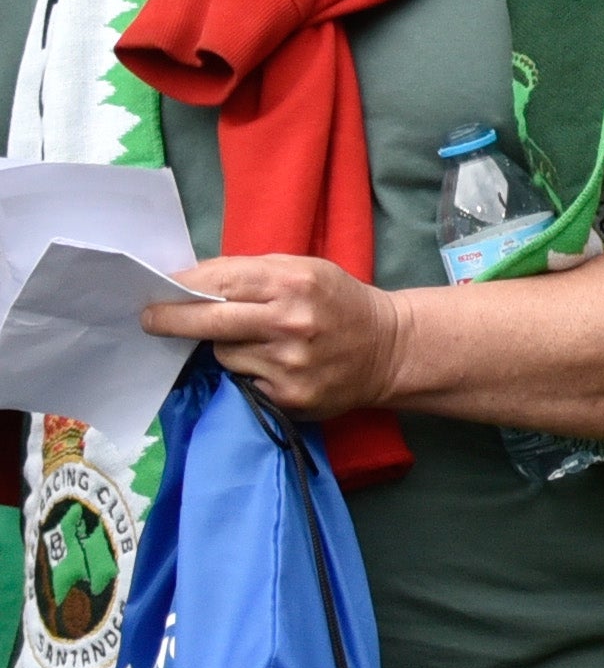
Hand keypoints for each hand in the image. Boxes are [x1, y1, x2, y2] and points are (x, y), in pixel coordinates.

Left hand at [143, 254, 407, 418]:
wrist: (389, 349)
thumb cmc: (339, 302)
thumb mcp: (305, 271)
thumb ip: (251, 272)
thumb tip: (190, 281)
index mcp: (295, 283)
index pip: (220, 283)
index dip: (181, 288)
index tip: (154, 293)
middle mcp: (291, 323)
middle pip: (209, 322)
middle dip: (171, 320)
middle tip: (149, 319)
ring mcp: (289, 364)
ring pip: (223, 354)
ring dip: (227, 347)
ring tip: (257, 341)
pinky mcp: (288, 397)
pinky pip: (244, 380)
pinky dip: (249, 371)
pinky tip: (274, 365)